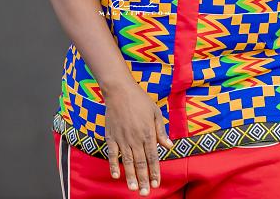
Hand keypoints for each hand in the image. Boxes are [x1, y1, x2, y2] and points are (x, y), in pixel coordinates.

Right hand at [104, 80, 173, 194]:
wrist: (119, 90)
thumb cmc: (140, 100)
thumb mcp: (155, 112)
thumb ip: (161, 131)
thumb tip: (169, 146)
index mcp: (148, 133)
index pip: (153, 157)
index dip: (155, 172)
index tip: (156, 184)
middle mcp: (135, 138)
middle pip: (140, 163)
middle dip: (144, 179)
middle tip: (145, 193)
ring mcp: (122, 138)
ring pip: (127, 162)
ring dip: (131, 177)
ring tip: (134, 189)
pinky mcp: (111, 136)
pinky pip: (112, 154)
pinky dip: (113, 166)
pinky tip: (116, 176)